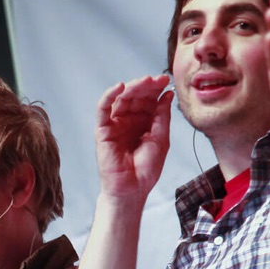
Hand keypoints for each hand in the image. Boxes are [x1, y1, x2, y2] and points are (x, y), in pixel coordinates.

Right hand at [94, 75, 173, 199]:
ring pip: (121, 99)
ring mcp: (115, 124)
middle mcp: (129, 120)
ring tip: (145, 82)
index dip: (156, 89)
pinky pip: (103, 109)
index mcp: (144, 122)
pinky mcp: (103, 130)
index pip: (149, 100)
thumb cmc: (146, 169)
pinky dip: (109, 95)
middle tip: (157, 79)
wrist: (132, 188)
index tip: (166, 81)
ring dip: (133, 87)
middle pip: (136, 96)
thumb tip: (167, 95)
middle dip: (146, 86)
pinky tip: (120, 87)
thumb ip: (162, 116)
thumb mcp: (161, 139)